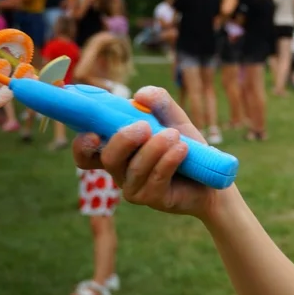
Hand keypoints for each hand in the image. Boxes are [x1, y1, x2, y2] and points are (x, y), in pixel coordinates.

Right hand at [71, 85, 220, 218]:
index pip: (86, 153)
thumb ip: (158, 103)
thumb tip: (140, 95)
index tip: (94, 133)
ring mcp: (134, 188)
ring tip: (175, 135)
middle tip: (145, 126)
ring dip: (155, 148)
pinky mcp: (153, 199)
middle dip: (124, 140)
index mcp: (117, 150)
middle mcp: (120, 171)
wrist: (211, 175)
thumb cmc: (185, 145)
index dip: (82, 145)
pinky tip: (182, 149)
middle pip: (108, 158)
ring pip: (134, 168)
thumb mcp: (173, 118)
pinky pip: (156, 179)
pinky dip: (168, 160)